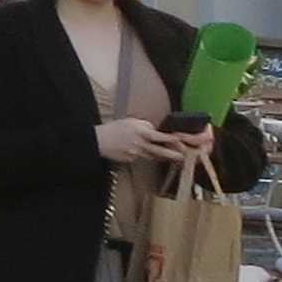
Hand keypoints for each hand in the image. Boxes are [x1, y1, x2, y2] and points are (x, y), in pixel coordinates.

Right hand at [96, 115, 213, 171]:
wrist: (97, 141)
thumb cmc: (114, 128)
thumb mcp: (130, 121)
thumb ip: (145, 125)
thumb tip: (154, 130)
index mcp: (140, 132)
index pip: (159, 137)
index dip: (171, 139)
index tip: (180, 140)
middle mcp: (140, 144)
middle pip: (160, 151)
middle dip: (173, 155)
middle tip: (184, 157)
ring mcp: (135, 154)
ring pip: (152, 156)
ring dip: (162, 157)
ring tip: (173, 158)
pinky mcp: (130, 160)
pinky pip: (141, 158)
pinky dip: (144, 155)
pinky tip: (140, 152)